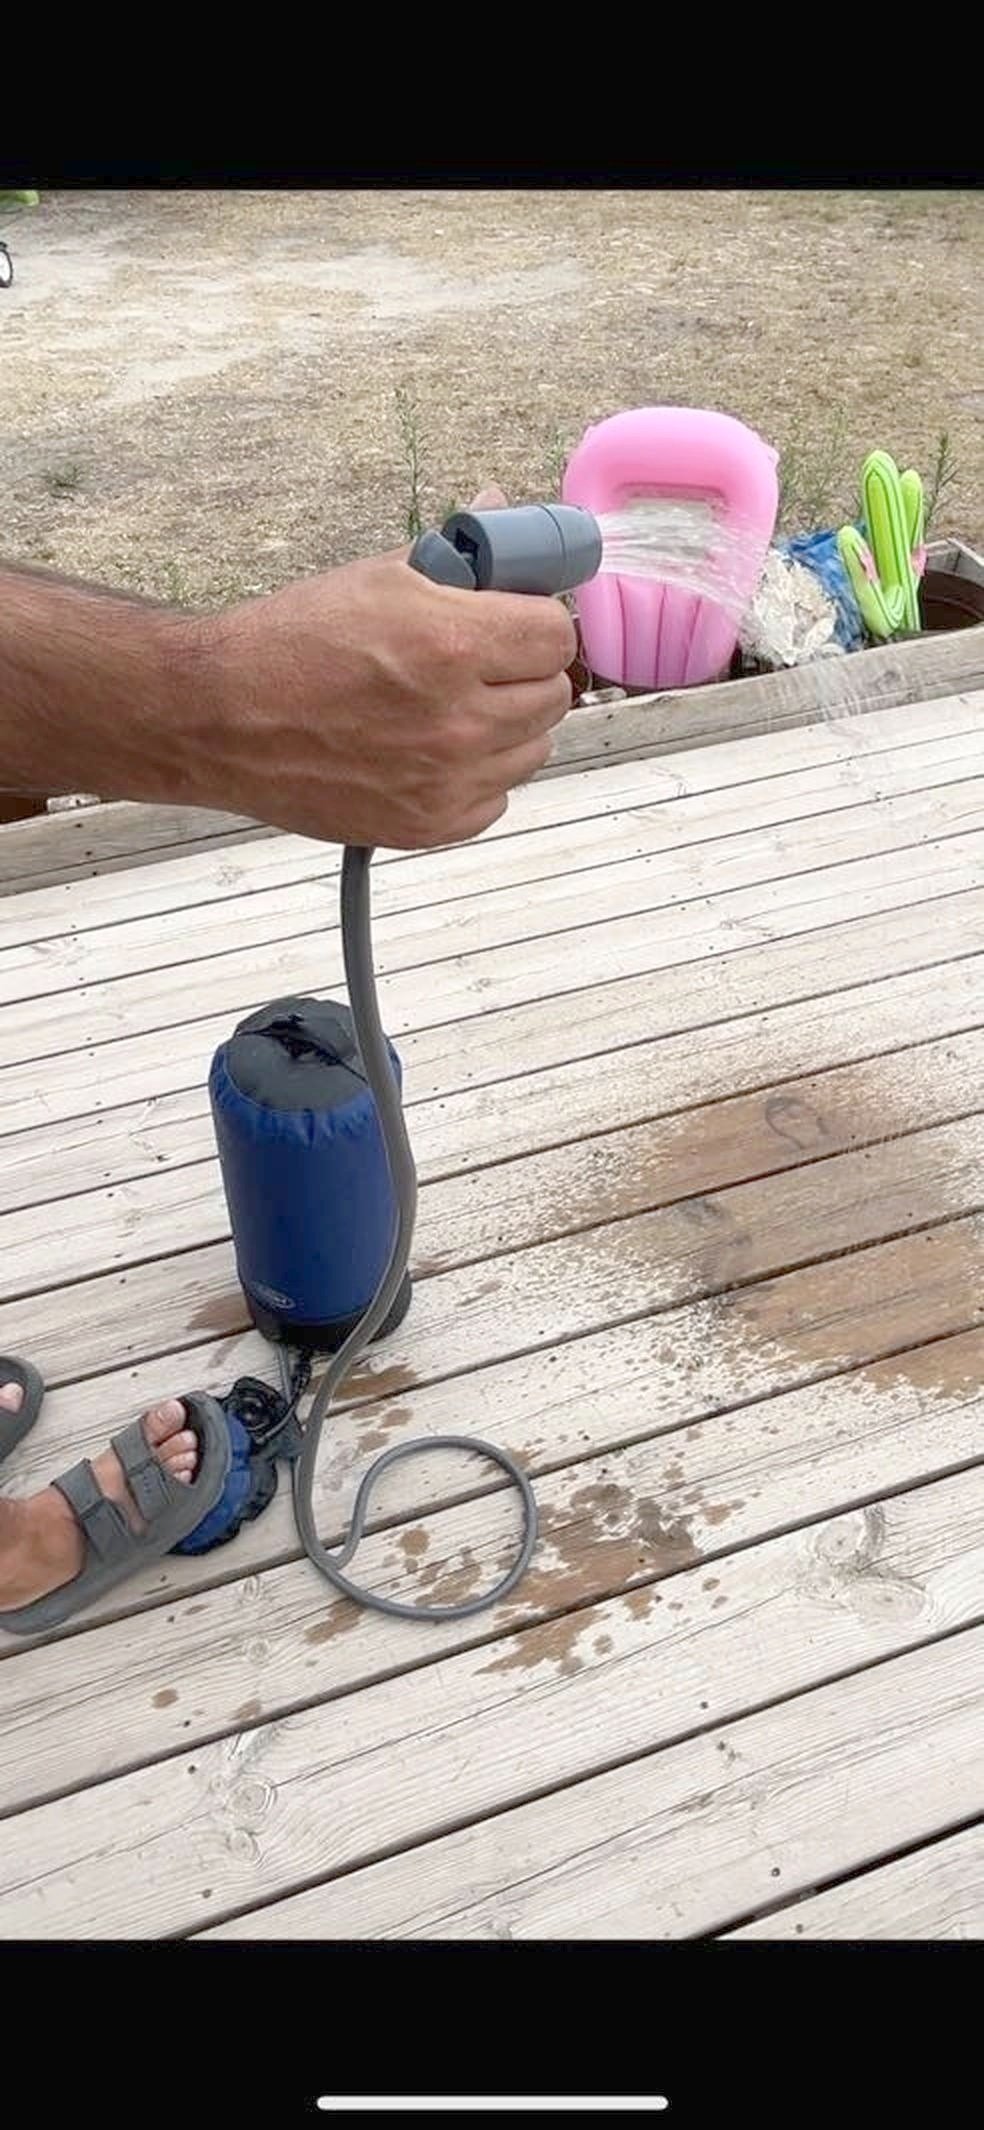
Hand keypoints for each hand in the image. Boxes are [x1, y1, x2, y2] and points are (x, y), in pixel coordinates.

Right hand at [197, 490, 575, 848]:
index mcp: (452, 644)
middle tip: (485, 663)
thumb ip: (458, 557)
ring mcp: (445, 781)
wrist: (220, 718)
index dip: (537, 623)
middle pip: (554, 695)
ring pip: (533, 749)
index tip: (516, 623)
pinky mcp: (429, 826)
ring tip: (456, 709)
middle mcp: (458, 720)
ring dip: (508, 727)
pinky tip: (435, 754)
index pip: (557, 635)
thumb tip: (504, 510)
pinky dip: (477, 778)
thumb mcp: (376, 577)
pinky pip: (496, 799)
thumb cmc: (290, 642)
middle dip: (525, 672)